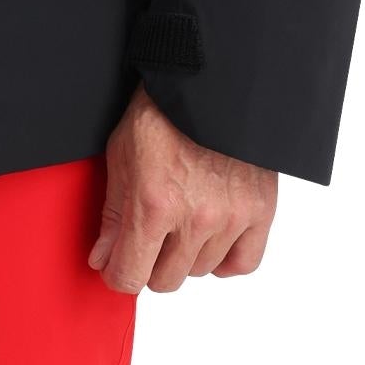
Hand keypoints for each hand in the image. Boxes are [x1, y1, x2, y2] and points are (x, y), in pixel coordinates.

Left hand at [89, 82, 276, 292]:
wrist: (209, 84)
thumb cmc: (160, 113)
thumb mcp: (120, 155)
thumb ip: (113, 214)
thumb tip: (104, 259)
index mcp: (153, 204)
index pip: (130, 275)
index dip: (117, 274)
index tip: (116, 266)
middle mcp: (195, 218)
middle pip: (166, 280)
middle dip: (149, 263)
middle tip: (148, 236)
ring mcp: (231, 217)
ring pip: (201, 271)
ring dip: (186, 255)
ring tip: (181, 219)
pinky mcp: (260, 211)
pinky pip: (242, 264)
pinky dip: (225, 258)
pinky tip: (211, 238)